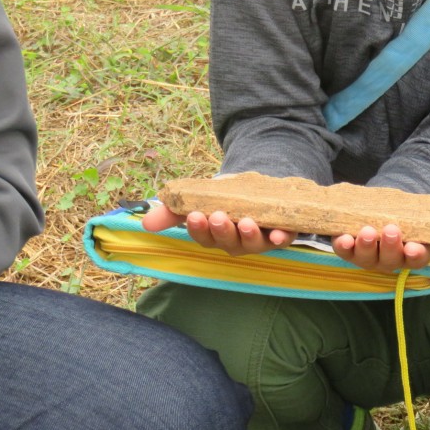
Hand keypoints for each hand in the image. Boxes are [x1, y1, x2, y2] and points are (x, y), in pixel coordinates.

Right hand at [142, 204, 295, 255]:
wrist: (257, 186)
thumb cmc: (223, 196)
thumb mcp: (199, 197)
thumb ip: (173, 209)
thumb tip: (146, 223)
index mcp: (215, 236)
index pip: (204, 238)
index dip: (199, 229)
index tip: (194, 215)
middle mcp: (236, 243)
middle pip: (228, 243)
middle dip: (222, 231)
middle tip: (217, 217)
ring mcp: (260, 240)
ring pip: (253, 244)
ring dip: (248, 235)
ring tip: (244, 222)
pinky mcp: (282, 233)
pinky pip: (283, 239)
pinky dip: (280, 237)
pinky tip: (278, 233)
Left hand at [332, 224, 429, 272]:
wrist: (393, 209)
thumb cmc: (421, 223)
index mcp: (415, 255)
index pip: (417, 260)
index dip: (415, 255)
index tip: (415, 246)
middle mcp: (392, 260)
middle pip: (390, 260)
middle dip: (389, 247)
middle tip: (390, 229)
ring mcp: (370, 256)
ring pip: (367, 258)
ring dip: (365, 246)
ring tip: (367, 231)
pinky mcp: (352, 246)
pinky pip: (346, 250)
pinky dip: (342, 245)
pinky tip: (340, 237)